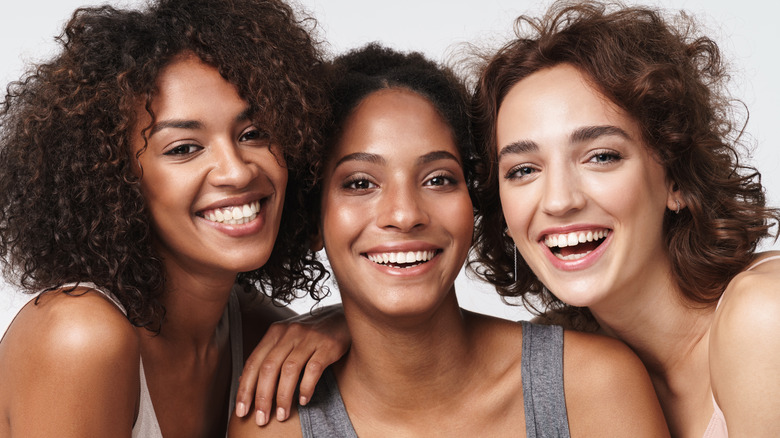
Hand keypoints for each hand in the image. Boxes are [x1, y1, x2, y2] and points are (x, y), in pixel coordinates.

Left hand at [235, 305, 349, 425]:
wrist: (342, 318)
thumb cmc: (311, 334)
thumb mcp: (286, 340)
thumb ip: (268, 356)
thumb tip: (243, 380)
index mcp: (276, 332)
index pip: (254, 362)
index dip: (245, 388)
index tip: (241, 411)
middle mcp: (290, 333)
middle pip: (269, 367)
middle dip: (262, 397)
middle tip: (261, 419)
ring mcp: (309, 337)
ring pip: (289, 369)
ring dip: (283, 396)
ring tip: (282, 415)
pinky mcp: (328, 344)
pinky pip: (314, 368)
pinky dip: (306, 387)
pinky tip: (304, 401)